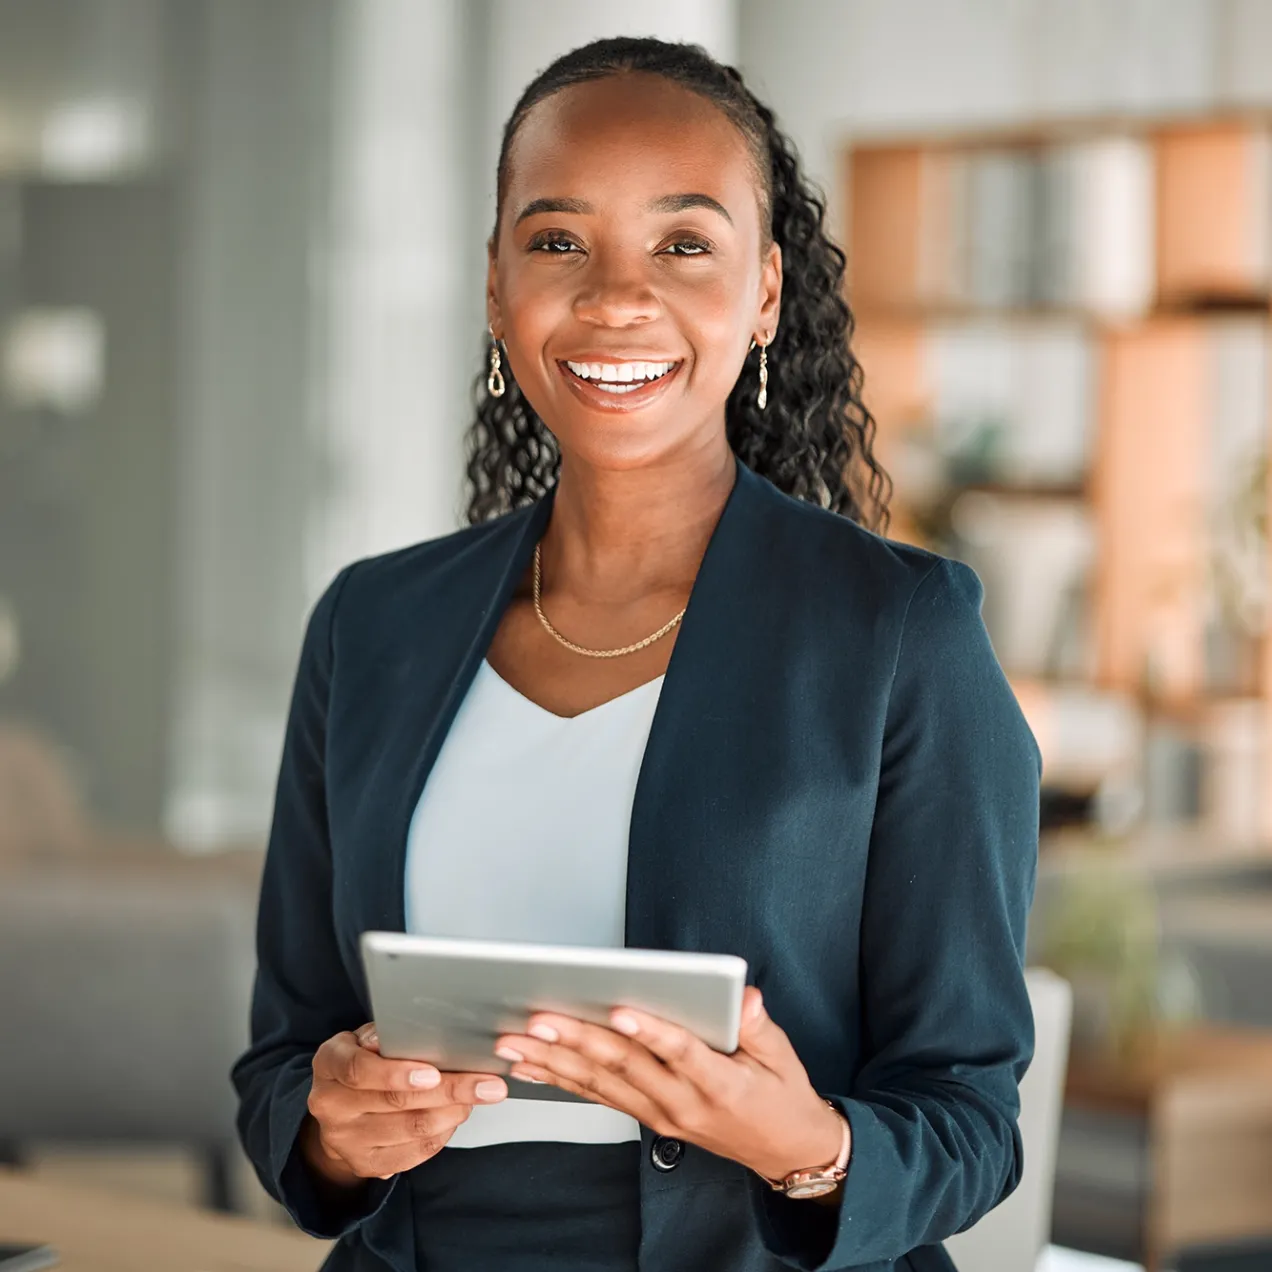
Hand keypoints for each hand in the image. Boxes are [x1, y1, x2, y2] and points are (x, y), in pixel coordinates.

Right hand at [302, 1022, 508, 1184]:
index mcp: (329, 1064)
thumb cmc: (362, 1062)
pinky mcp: (365, 1164)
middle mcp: (331, 1105)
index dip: (397, 1072)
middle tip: (488, 1085)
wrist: (337, 1112)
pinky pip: (413, 1153)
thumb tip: (415, 1031)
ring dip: (453, 1113)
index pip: (358, 1070)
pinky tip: (457, 1116)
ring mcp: (345, 1140)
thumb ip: (387, 1036)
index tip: (434, 1072)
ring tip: (478, 1096)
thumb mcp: (365, 1039)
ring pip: (410, 1129)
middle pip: (395, 1101)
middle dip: (449, 1091)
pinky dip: (443, 1134)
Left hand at [493, 987, 845, 1182]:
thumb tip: (746, 998)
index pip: (680, 1053)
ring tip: (517, 1041)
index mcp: (718, 1083)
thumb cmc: (781, 1095)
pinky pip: (599, 1097)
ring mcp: (661, 1115)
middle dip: (577, 1040)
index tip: (619, 1010)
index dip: (650, 1032)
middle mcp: (682, 1103)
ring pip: (600, 1084)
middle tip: (539, 1019)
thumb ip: (759, 1026)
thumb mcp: (783, 1056)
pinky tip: (531, 1066)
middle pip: (625, 1067)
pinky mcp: (649, 1118)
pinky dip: (562, 1080)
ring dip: (554, 1061)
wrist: (784, 1150)